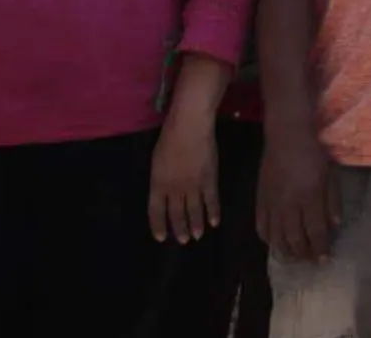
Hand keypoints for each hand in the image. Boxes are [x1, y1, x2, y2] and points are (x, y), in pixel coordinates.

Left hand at [149, 115, 218, 243]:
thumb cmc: (169, 139)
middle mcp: (174, 190)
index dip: (158, 225)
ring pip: (194, 211)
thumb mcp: (157, 160)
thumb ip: (160, 178)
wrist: (189, 129)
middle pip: (176, 214)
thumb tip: (164, 188)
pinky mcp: (209, 181)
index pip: (156, 211)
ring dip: (196, 225)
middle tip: (183, 240)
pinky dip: (213, 213)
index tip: (161, 237)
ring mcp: (193, 187)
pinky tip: (215, 222)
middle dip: (179, 229)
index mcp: (157, 185)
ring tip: (197, 236)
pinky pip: (211, 201)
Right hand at [257, 124, 342, 260]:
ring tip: (296, 256)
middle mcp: (289, 204)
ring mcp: (272, 203)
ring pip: (277, 238)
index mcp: (310, 197)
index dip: (321, 248)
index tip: (325, 259)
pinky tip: (276, 243)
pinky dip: (268, 239)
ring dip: (287, 251)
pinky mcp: (260, 200)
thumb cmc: (313, 153)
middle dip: (304, 254)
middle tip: (311, 260)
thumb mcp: (330, 176)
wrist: (287, 136)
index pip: (316, 231)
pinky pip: (261, 227)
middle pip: (295, 239)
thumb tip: (335, 227)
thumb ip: (332, 202)